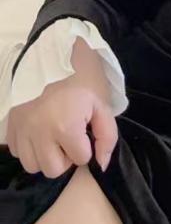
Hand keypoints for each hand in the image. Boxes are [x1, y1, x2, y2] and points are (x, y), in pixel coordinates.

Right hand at [6, 36, 117, 177]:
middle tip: (71, 136)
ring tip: (55, 135)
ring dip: (46, 155)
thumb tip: (100, 165)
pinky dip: (29, 147)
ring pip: (32, 166)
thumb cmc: (83, 76)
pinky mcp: (10, 125)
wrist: (54, 53)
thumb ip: (107, 136)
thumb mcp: (102, 103)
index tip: (86, 129)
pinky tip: (40, 131)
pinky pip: (17, 153)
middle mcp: (39, 132)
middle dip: (67, 156)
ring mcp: (21, 129)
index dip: (88, 146)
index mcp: (65, 126)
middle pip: (53, 170)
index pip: (80, 159)